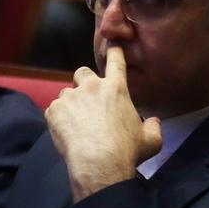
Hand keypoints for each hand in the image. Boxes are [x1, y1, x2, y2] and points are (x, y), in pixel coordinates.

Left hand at [46, 46, 162, 201]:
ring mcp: (70, 97)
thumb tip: (154, 122)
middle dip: (84, 82)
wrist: (99, 164)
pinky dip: (58, 120)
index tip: (111, 44)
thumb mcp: (150, 140)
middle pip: (82, 72)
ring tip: (76, 124)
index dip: (113, 50)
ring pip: (66, 94)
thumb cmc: (127, 151)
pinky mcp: (53, 110)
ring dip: (70, 104)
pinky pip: (54, 110)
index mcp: (116, 88)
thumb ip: (153, 127)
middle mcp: (92, 87)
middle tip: (87, 100)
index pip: (116, 61)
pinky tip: (66, 134)